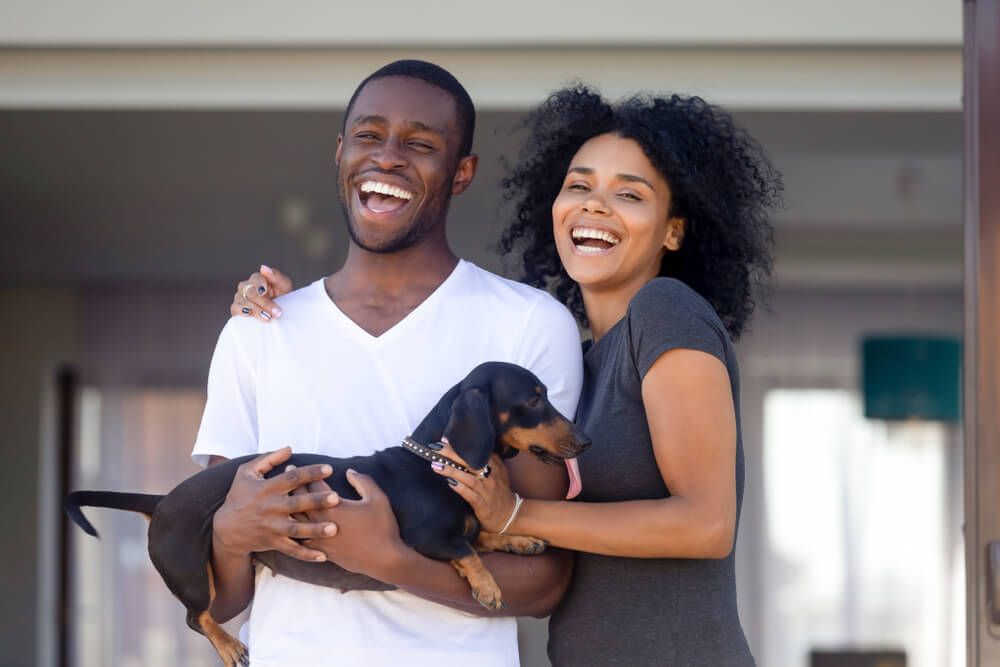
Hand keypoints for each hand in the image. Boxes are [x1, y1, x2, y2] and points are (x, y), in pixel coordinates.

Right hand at [213, 447, 339, 561]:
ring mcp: (272, 527)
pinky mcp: (273, 543)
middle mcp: (271, 508)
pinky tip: (323, 556)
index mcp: (267, 489)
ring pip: (297, 529)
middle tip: (336, 498)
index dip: (310, 473)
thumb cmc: (239, 496)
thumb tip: (289, 448)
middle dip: (317, 501)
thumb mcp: (246, 473)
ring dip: (316, 530)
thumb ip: (268, 459)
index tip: (329, 468)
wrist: (225, 528)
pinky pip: (292, 550)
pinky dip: (306, 554)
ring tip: (333, 528)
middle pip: (297, 504)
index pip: (292, 478)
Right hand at [230, 264, 293, 321]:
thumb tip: (263, 268)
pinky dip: (241, 311)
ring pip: (244, 301)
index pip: (256, 279)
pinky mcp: (236, 309)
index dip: (259, 285)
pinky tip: (249, 314)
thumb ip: (276, 276)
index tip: (264, 291)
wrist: (279, 313)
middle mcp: (246, 286)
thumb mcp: (284, 286)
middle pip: (251, 292)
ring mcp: (240, 297)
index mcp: (258, 279)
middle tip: (276, 312)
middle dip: (264, 303)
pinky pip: (235, 308)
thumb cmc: (282, 297)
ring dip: (256, 310)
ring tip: (267, 317)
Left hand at [290, 469, 406, 577]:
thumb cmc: (382, 527)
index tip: (293, 466)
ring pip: (297, 522)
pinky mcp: (322, 552)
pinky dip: (293, 531)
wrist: (383, 560)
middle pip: (300, 502)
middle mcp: (323, 523)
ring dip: (289, 509)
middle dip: (291, 488)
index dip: (304, 475)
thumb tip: (349, 471)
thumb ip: (363, 482)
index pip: (314, 487)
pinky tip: (289, 527)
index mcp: (334, 508)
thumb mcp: (377, 498)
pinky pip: (300, 540)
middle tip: (282, 479)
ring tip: (282, 500)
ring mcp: (320, 539)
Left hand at [431, 444, 517, 533]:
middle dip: (452, 455)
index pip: (476, 452)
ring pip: (469, 479)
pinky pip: (471, 496)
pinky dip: (461, 488)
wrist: (510, 514)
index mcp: (494, 466)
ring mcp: (487, 491)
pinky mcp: (483, 505)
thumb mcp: (499, 471)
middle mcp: (491, 477)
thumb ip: (489, 459)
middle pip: (471, 463)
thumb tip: (471, 446)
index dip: (460, 446)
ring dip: (452, 471)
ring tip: (436, 465)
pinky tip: (450, 483)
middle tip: (436, 448)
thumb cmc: (499, 491)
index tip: (444, 440)